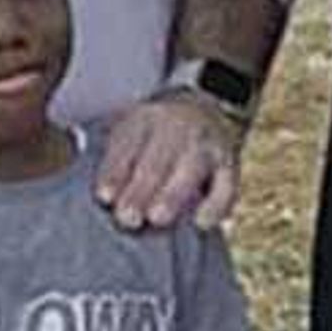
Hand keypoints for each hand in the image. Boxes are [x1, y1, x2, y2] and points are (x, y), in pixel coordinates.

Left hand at [96, 90, 244, 232]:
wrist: (204, 107)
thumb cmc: (155, 135)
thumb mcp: (132, 130)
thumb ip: (116, 159)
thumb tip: (101, 199)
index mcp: (145, 118)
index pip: (128, 145)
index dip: (115, 172)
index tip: (104, 198)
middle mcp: (177, 127)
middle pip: (157, 160)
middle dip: (141, 190)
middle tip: (127, 218)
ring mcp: (206, 143)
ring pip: (190, 169)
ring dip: (172, 195)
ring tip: (157, 219)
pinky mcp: (230, 162)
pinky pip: (227, 184)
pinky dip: (217, 204)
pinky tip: (202, 223)